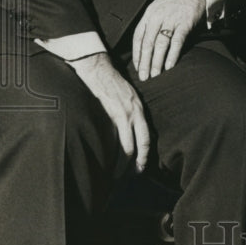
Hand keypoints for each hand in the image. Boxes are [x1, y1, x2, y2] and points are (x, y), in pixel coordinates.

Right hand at [70, 52, 150, 170]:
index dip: (145, 154)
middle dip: (138, 162)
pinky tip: (108, 159)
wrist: (98, 70)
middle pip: (141, 144)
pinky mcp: (111, 113)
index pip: (147, 137)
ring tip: (118, 174)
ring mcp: (124, 113)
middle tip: (134, 174)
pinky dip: (113, 151)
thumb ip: (132, 113)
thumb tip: (133, 130)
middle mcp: (135, 113)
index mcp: (139, 110)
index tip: (141, 166)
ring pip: (128, 144)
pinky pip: (115, 137)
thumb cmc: (112, 83)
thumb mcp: (129, 97)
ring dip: (124, 161)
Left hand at [132, 0, 205, 79]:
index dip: (136, 53)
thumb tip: (146, 45)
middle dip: (145, 62)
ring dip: (157, 62)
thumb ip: (152, 23)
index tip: (136, 66)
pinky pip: (176, 41)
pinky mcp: (185, 23)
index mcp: (149, 14)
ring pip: (160, 44)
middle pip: (147, 43)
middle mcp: (157, 17)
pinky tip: (169, 66)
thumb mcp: (158, 7)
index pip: (138, 36)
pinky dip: (172, 55)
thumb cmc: (175, 0)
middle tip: (143, 76)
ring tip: (155, 75)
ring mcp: (171, 20)